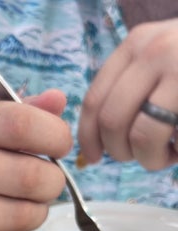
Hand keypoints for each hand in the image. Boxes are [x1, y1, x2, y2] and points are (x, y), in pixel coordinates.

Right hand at [0, 89, 72, 230]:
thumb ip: (27, 111)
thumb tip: (59, 99)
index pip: (21, 125)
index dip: (55, 136)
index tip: (60, 145)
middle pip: (29, 177)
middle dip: (54, 181)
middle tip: (49, 181)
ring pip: (22, 215)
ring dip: (39, 211)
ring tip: (28, 202)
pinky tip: (7, 223)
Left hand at [78, 19, 177, 169]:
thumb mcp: (159, 58)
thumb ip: (129, 88)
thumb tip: (92, 144)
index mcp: (136, 44)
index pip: (93, 99)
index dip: (87, 137)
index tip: (93, 157)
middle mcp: (155, 51)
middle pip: (112, 121)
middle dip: (120, 152)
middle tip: (138, 157)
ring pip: (143, 135)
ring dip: (150, 158)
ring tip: (166, 155)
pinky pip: (176, 139)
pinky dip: (177, 153)